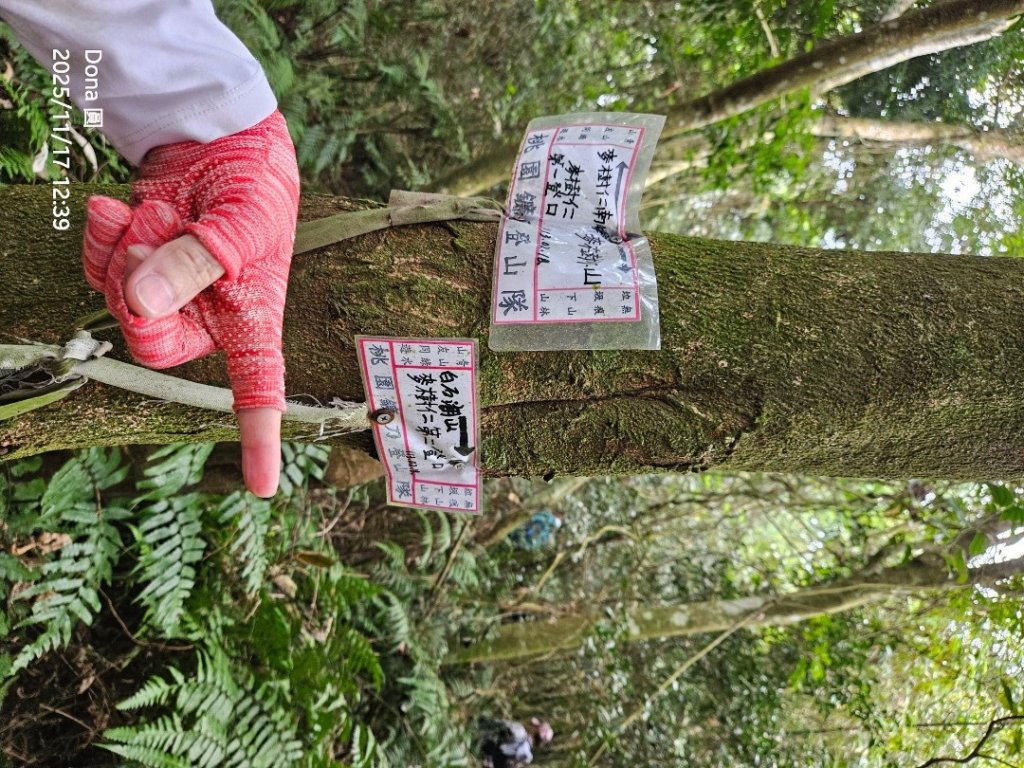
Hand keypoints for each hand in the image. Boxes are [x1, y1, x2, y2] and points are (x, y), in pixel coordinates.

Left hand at [82, 111, 299, 496]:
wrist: (218, 144)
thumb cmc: (256, 189)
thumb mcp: (243, 223)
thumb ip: (196, 264)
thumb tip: (142, 305)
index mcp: (253, 321)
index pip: (260, 387)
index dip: (260, 437)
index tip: (264, 485)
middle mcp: (207, 321)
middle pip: (154, 347)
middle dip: (140, 294)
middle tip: (150, 239)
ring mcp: (164, 298)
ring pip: (117, 306)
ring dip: (123, 253)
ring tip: (155, 214)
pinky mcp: (130, 269)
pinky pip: (96, 273)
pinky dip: (101, 238)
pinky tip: (117, 211)